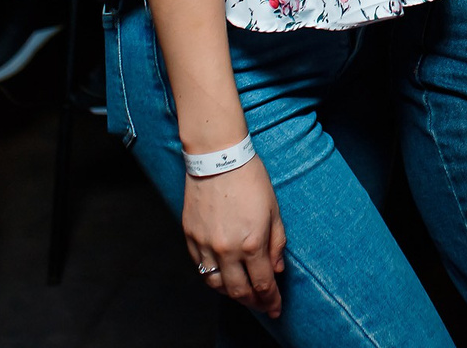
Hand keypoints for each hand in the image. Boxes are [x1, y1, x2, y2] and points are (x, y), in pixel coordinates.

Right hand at [182, 157, 286, 317]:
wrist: (217, 157)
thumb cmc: (250, 178)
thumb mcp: (274, 210)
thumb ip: (276, 243)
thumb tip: (277, 269)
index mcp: (252, 243)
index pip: (262, 284)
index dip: (270, 300)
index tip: (276, 308)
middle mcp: (227, 249)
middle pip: (239, 291)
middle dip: (254, 303)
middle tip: (262, 306)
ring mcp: (205, 245)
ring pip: (216, 284)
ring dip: (232, 294)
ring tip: (243, 294)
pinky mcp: (190, 237)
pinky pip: (201, 268)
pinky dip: (213, 278)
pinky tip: (223, 277)